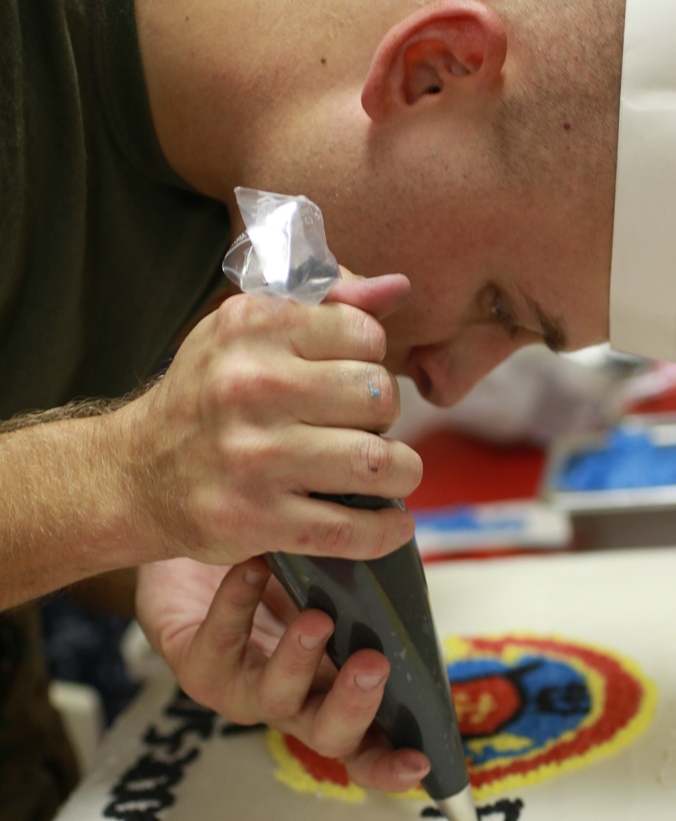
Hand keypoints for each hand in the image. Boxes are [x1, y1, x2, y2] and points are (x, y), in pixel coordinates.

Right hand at [120, 270, 422, 567]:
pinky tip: (387, 523)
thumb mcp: (246, 332)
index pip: (365, 335)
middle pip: (379, 396)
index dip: (369, 360)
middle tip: (359, 428)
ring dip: (396, 474)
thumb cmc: (206, 397)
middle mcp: (252, 385)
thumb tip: (397, 288)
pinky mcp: (258, 519)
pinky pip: (353, 529)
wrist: (134, 476)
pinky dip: (384, 531)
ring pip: (378, 462)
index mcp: (252, 327)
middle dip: (382, 417)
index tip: (347, 379)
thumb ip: (325, 303)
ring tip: (382, 474)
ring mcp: (255, 457)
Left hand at [136, 556, 431, 792]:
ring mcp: (243, 693)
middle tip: (372, 663)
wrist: (204, 549)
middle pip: (329, 737)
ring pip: (274, 699)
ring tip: (316, 620)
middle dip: (355, 706)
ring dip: (299, 662)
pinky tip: (254, 570)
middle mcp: (291, 704)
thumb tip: (410, 571)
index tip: (421, 759)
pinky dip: (240, 604)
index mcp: (333, 693)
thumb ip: (370, 594)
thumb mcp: (335, 584)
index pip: (370, 746)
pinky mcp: (195, 668)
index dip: (393, 763)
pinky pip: (219, 643)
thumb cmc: (280, 573)